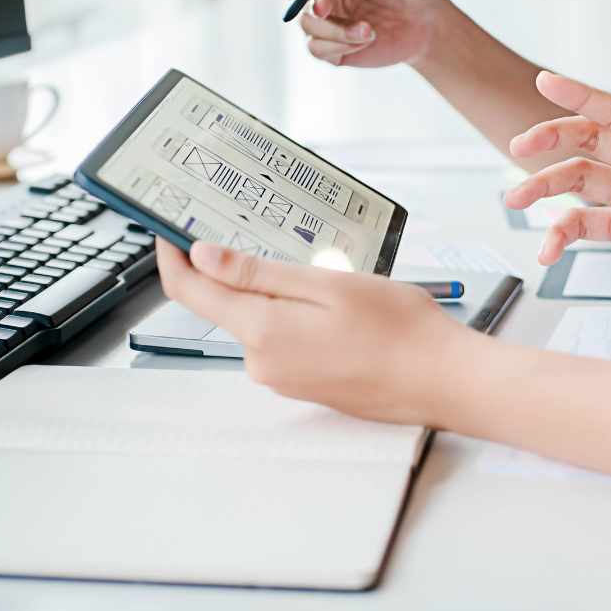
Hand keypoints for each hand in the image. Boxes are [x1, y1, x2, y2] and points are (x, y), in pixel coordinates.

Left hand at [156, 239, 476, 425]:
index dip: (172, 257)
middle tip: (250, 226)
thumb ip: (258, 274)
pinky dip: (290, 314)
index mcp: (262, 333)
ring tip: (311, 264)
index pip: (191, 292)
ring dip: (269, 291)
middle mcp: (263, 363)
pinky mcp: (304, 384)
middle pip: (224, 306)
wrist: (443, 381)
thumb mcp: (326, 285)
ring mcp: (283, 378)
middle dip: (229, 269)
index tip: (167, 228)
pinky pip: (281, 340)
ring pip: (256, 322)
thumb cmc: (398, 330)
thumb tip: (202, 258)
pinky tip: (329, 302)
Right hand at [505, 72, 610, 324]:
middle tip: (518, 146)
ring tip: (513, 200)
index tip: (547, 81)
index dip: (585, 98)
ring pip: (581, 181)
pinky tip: (547, 253)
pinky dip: (561, 234)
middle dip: (554, 139)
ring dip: (545, 187)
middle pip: (594, 142)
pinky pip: (586, 224)